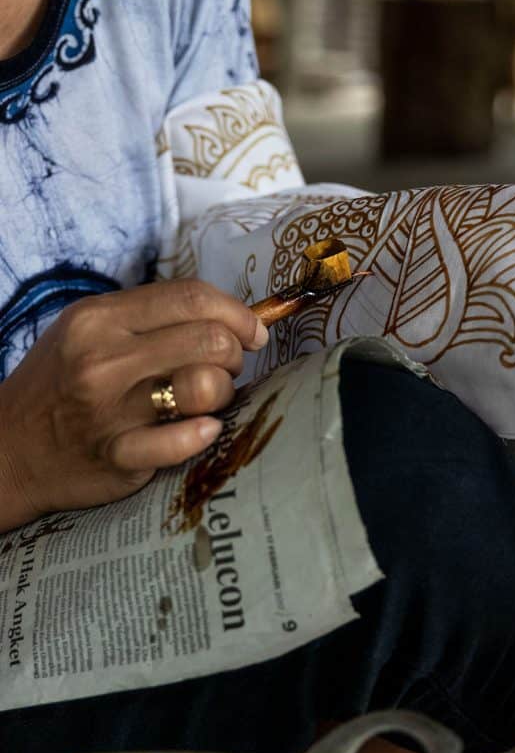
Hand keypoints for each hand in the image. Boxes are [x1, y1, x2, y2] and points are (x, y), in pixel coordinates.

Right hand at [0, 279, 268, 530]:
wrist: (8, 448)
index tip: (253, 332)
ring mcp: (109, 410)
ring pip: (205, 386)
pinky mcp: (117, 456)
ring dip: (223, 393)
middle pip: (209, 340)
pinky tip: (202, 430)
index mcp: (100, 319)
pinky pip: (183, 441)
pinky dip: (203, 434)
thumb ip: (150, 319)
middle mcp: (104, 359)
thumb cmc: (60, 384)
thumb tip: (227, 317)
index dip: (237, 313)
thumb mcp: (89, 332)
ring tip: (208, 399)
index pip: (192, 297)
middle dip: (234, 354)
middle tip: (226, 368)